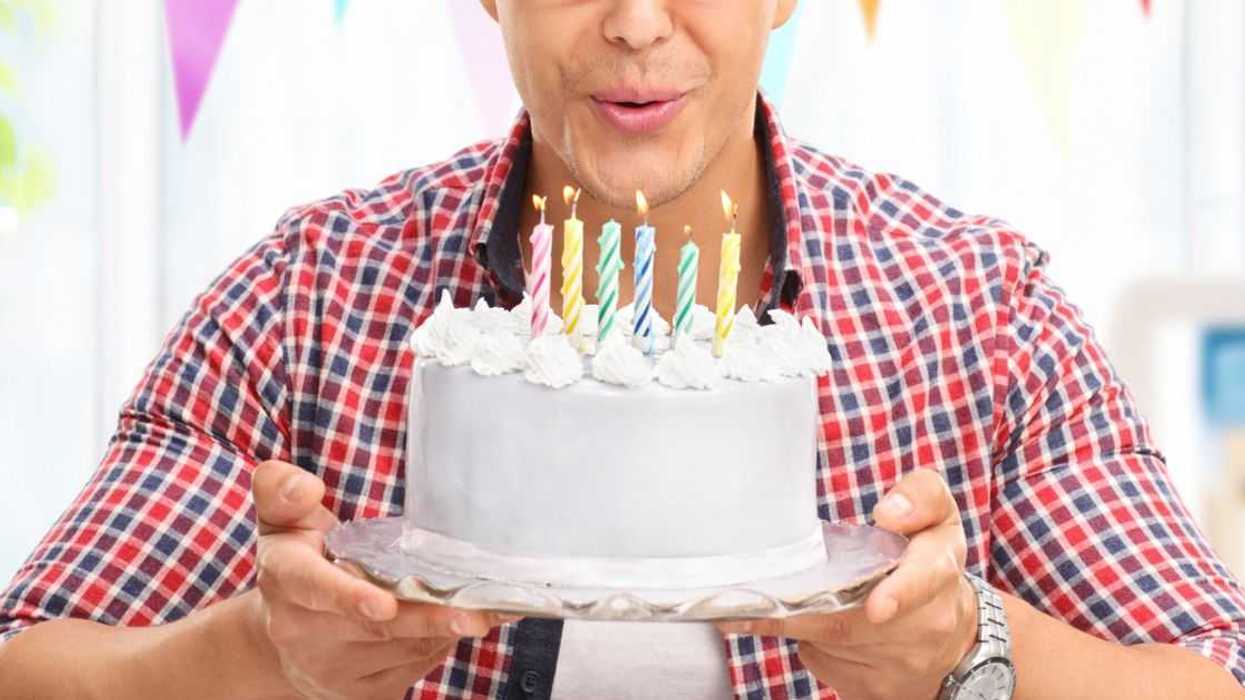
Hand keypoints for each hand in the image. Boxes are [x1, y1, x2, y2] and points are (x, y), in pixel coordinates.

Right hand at [250, 460, 517, 699]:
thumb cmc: (296, 563)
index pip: (315, 587)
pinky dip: (441, 644)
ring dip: (446, 629)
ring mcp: (332, 668)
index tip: (384, 603)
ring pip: (403, 649)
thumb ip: (283, 492)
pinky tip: (459, 622)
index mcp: (287, 580)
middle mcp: (303, 632)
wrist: (282, 640)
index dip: (350, 596)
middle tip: (478, 612)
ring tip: (485, 608)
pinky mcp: (360, 692)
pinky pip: (412, 667)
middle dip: (429, 618)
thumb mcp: (282, 521)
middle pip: (376, 627)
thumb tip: (304, 485)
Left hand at [716, 469, 976, 699]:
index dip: (901, 591)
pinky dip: (809, 643)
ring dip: (800, 621)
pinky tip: (815, 627)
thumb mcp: (937, 518)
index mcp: (939, 569)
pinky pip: (823, 663)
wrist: (954, 640)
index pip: (926, 576)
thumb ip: (920, 496)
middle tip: (760, 596)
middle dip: (802, 608)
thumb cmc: (929, 565)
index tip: (877, 606)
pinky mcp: (877, 691)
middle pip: (852, 621)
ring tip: (788, 600)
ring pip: (829, 642)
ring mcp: (903, 665)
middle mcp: (929, 624)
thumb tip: (891, 511)